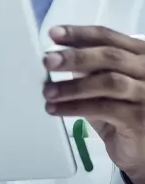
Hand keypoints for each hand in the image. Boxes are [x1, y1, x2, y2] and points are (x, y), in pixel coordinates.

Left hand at [43, 25, 144, 183]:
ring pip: (108, 82)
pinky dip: (75, 107)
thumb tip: (55, 56)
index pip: (108, 37)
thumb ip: (89, 69)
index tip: (53, 33)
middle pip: (110, 56)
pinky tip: (55, 109)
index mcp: (140, 55)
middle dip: (75, 56)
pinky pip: (103, 108)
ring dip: (73, 86)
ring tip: (47, 91)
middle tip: (48, 60)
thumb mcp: (105, 86)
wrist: (142, 150)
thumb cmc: (122, 112)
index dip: (79, 34)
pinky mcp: (140, 118)